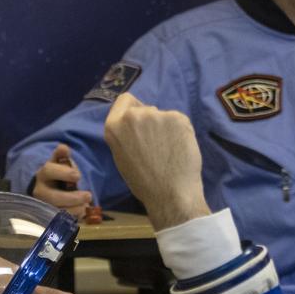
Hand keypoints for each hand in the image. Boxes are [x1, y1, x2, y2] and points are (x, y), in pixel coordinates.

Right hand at [31, 144, 92, 218]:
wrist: (50, 188)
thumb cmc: (58, 174)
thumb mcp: (59, 163)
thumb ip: (62, 156)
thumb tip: (64, 147)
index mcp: (44, 174)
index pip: (49, 171)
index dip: (63, 173)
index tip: (77, 175)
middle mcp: (40, 191)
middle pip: (53, 197)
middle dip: (72, 197)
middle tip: (89, 195)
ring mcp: (44, 205)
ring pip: (57, 211)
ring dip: (74, 209)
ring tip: (86, 206)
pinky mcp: (50, 217)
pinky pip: (61, 220)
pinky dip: (73, 217)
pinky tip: (82, 212)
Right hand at [103, 93, 209, 230]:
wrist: (170, 193)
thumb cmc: (144, 182)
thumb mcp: (122, 156)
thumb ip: (125, 135)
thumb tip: (135, 125)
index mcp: (114, 126)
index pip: (124, 100)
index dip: (133, 108)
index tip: (141, 121)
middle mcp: (133, 116)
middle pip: (145, 108)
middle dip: (151, 122)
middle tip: (156, 145)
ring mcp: (156, 115)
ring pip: (163, 115)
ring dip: (166, 127)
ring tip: (169, 150)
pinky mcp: (177, 117)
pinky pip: (179, 120)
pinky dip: (180, 131)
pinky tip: (179, 148)